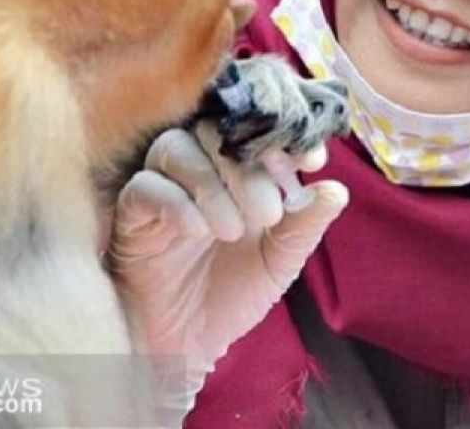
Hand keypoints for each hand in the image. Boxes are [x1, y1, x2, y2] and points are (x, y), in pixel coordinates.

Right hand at [106, 126, 347, 423]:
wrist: (190, 343)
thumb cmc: (234, 293)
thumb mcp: (279, 261)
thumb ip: (303, 224)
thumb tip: (338, 191)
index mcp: (239, 169)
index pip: (256, 126)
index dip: (285, 133)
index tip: (312, 160)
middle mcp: (200, 167)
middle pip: (214, 130)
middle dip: (247, 167)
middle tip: (268, 212)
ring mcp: (163, 185)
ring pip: (176, 147)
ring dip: (211, 184)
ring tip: (232, 230)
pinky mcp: (132, 213)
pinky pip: (145, 187)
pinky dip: (175, 203)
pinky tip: (198, 232)